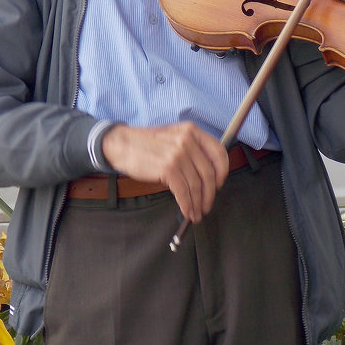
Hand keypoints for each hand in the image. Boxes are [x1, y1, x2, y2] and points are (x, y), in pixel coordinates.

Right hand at [100, 122, 229, 223]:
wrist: (122, 144)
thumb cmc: (148, 144)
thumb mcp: (174, 137)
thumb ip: (192, 149)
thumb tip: (208, 176)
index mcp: (192, 131)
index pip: (219, 152)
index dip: (222, 172)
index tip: (218, 185)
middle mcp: (188, 140)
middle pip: (208, 173)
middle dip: (210, 194)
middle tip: (206, 205)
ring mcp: (178, 154)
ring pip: (196, 185)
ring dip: (198, 203)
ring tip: (196, 213)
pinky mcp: (168, 168)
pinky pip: (183, 192)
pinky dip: (187, 205)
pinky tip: (187, 211)